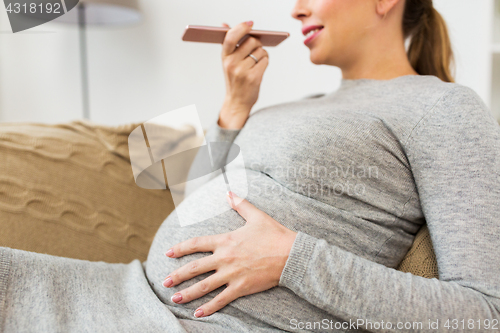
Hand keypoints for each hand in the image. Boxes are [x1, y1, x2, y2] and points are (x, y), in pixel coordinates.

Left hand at [162, 191, 296, 317]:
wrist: (290, 254)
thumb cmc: (274, 234)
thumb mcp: (256, 216)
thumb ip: (240, 204)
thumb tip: (228, 192)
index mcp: (226, 240)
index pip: (196, 243)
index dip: (180, 248)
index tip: (168, 253)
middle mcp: (224, 258)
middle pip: (194, 267)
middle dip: (177, 275)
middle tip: (164, 282)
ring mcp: (232, 274)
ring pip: (204, 286)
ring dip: (187, 293)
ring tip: (174, 298)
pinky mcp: (241, 287)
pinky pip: (221, 300)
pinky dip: (208, 308)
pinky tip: (198, 313)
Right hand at [219, 21, 269, 128]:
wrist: (237, 102)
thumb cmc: (234, 80)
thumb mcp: (228, 62)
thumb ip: (228, 44)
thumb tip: (225, 24)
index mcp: (225, 57)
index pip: (231, 37)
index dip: (241, 27)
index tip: (250, 24)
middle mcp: (232, 63)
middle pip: (251, 41)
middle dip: (257, 43)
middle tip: (255, 49)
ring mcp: (242, 71)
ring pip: (260, 51)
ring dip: (262, 54)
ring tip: (256, 61)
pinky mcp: (254, 77)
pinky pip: (265, 60)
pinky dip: (265, 61)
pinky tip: (260, 67)